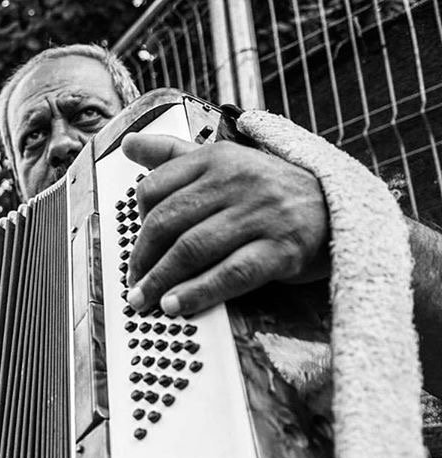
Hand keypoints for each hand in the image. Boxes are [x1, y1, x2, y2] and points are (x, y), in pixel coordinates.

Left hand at [121, 133, 329, 316]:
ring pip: (191, 249)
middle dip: (141, 258)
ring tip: (143, 299)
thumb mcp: (226, 163)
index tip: (134, 244)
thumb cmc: (270, 191)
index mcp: (217, 159)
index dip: (136, 222)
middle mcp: (237, 182)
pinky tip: (174, 306)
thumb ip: (174, 155)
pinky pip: (228, 274)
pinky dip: (196, 293)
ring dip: (159, 280)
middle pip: (167, 222)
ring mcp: (261, 215)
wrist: (338, 209)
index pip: (154, 188)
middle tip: (133, 281)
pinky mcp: (281, 250)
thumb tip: (127, 143)